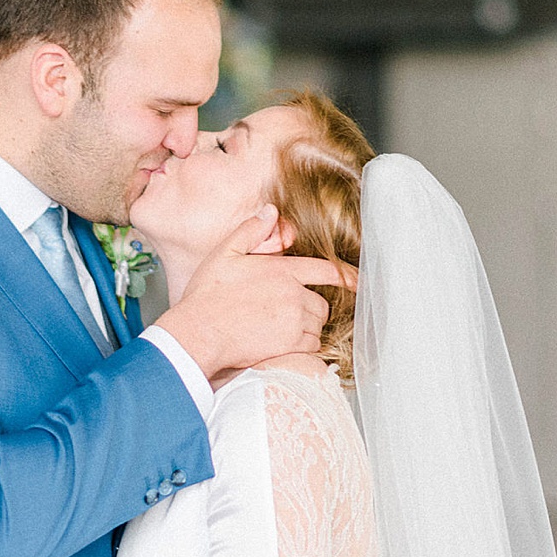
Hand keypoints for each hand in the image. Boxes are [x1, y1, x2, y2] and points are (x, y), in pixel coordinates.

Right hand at [154, 206, 355, 376]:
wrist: (199, 332)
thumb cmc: (207, 295)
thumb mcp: (225, 253)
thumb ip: (251, 230)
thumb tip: (271, 211)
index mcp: (282, 270)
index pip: (326, 271)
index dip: (347, 276)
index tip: (357, 282)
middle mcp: (293, 294)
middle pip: (322, 303)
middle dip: (312, 307)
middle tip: (291, 312)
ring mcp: (293, 321)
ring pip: (318, 325)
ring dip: (308, 327)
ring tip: (283, 328)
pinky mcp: (289, 344)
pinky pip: (311, 345)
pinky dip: (304, 345)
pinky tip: (285, 344)